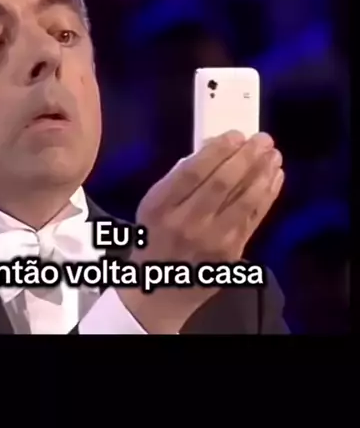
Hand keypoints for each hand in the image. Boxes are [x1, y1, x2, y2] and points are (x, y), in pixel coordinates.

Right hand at [118, 131, 283, 332]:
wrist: (160, 292)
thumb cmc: (156, 238)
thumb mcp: (153, 205)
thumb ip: (179, 178)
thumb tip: (214, 149)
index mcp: (161, 206)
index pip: (192, 171)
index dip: (218, 150)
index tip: (235, 135)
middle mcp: (186, 223)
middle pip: (223, 183)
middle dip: (247, 157)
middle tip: (263, 139)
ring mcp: (212, 240)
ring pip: (244, 201)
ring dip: (263, 174)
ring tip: (273, 155)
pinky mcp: (231, 253)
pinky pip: (254, 218)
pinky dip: (267, 195)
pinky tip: (274, 178)